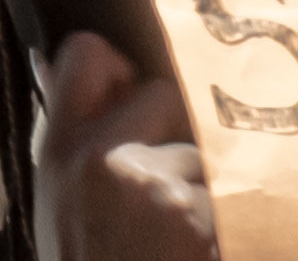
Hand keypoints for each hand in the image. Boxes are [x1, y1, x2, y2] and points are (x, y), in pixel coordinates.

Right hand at [35, 32, 216, 260]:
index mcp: (61, 151)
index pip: (87, 55)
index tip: (132, 92)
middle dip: (177, 135)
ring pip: (208, 153)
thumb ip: (72, 134)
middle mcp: (102, 158)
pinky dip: (236, 226)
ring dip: (210, 190)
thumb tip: (64, 59)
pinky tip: (206, 250)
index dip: (118, 68)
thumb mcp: (59, 204)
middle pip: (165, 95)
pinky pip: (238, 196)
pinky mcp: (203, 219)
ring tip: (186, 239)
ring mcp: (156, 188)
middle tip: (168, 194)